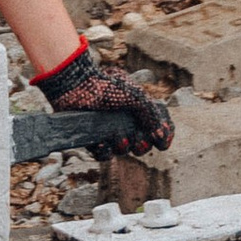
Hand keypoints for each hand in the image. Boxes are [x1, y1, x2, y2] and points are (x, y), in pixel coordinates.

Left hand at [34, 39, 173, 159]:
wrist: (77, 85)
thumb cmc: (107, 86)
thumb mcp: (136, 97)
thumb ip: (152, 116)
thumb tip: (162, 138)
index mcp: (139, 109)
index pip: (158, 126)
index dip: (163, 136)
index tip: (162, 141)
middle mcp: (125, 121)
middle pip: (142, 144)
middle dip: (142, 145)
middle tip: (138, 138)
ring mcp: (109, 130)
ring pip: (123, 150)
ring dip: (123, 146)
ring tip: (118, 136)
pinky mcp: (93, 138)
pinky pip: (103, 154)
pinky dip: (105, 151)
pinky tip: (102, 142)